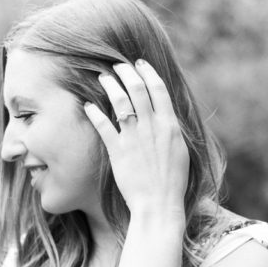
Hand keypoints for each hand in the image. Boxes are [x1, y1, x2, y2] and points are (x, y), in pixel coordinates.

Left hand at [84, 60, 188, 216]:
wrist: (160, 203)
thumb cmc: (172, 182)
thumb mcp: (179, 151)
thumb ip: (171, 132)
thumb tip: (166, 118)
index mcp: (170, 125)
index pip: (159, 89)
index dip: (147, 72)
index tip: (139, 63)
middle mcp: (153, 127)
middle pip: (138, 89)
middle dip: (126, 73)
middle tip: (116, 65)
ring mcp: (134, 138)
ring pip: (120, 102)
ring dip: (110, 86)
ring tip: (101, 77)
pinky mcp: (118, 151)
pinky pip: (104, 125)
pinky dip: (95, 112)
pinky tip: (87, 104)